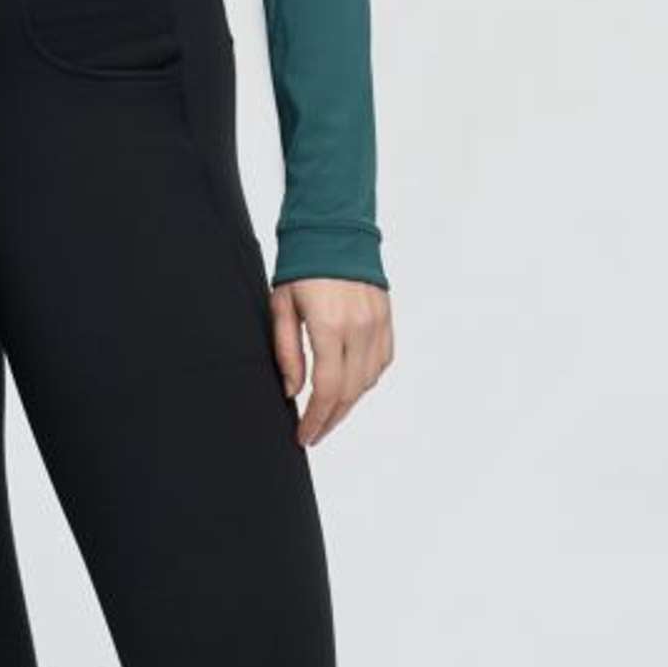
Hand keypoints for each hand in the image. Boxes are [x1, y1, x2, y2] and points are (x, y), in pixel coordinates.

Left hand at [270, 276, 393, 445]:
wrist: (334, 230)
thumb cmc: (302, 266)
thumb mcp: (281, 307)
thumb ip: (287, 352)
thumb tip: (292, 391)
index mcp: (329, 325)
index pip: (326, 389)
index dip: (315, 419)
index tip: (304, 435)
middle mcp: (358, 328)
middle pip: (349, 392)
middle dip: (330, 419)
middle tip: (314, 433)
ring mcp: (377, 324)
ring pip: (367, 381)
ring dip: (348, 403)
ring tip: (328, 414)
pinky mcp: (386, 319)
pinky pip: (381, 362)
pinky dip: (365, 381)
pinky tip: (350, 388)